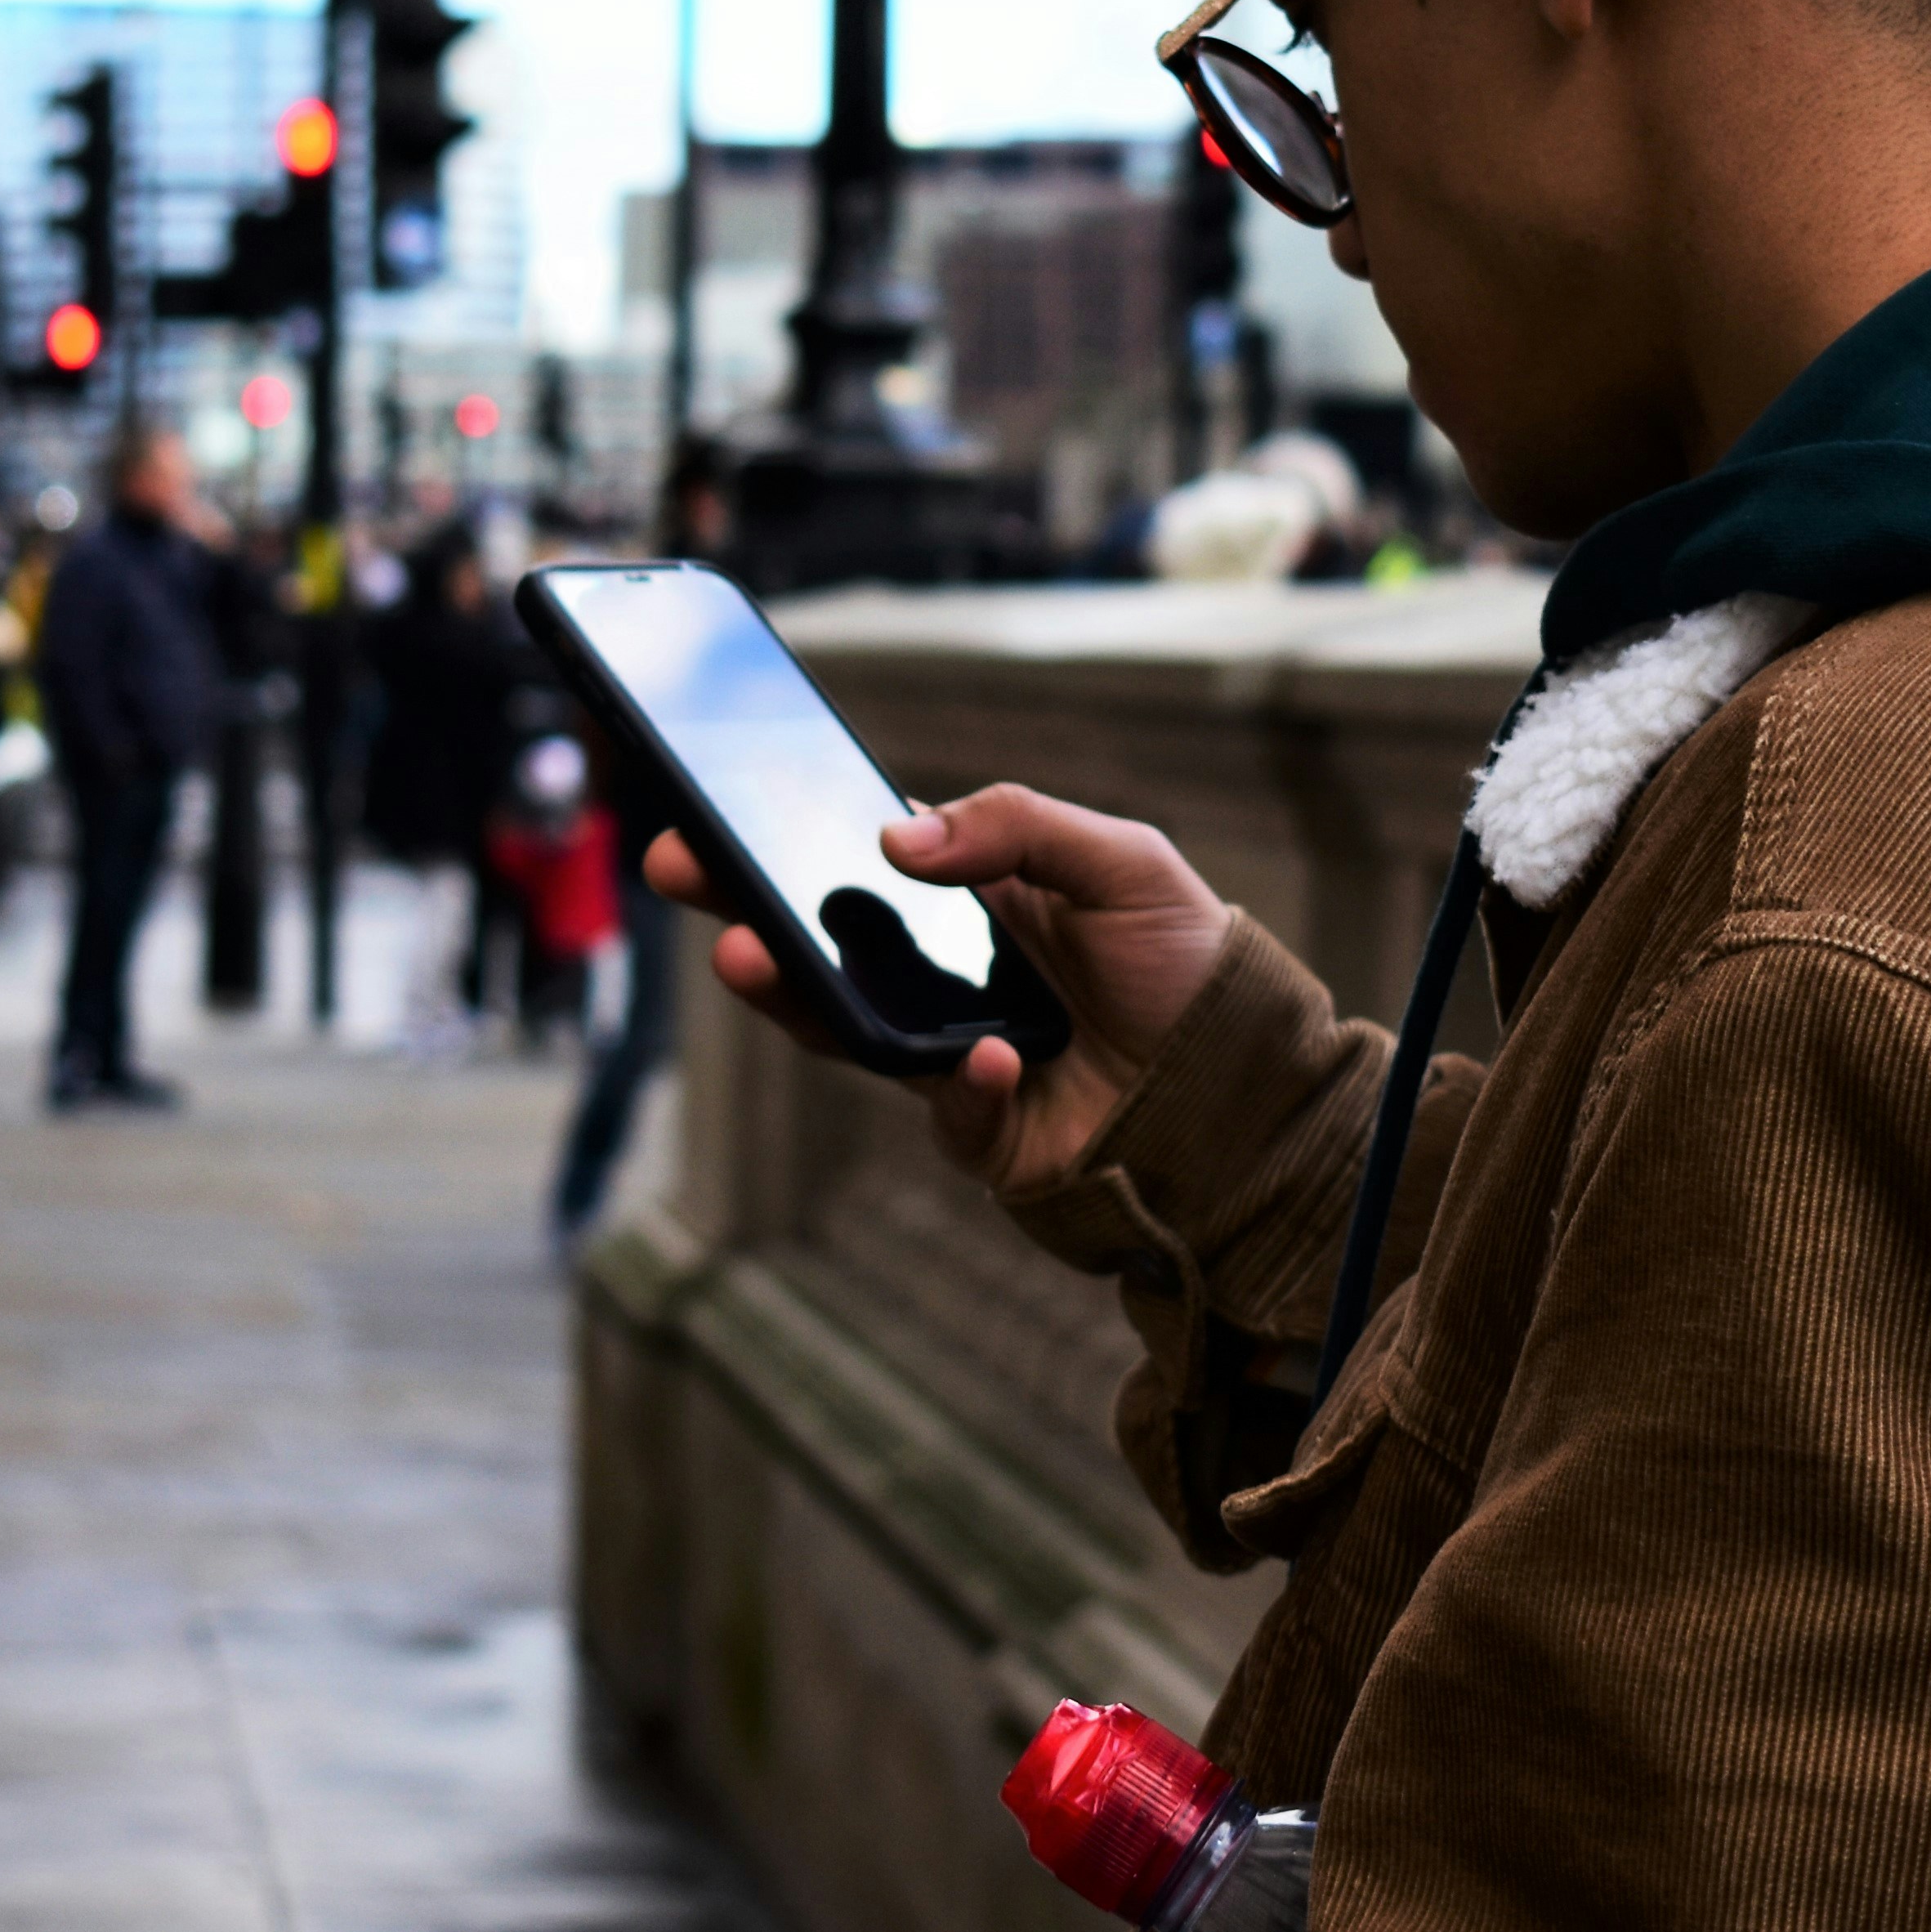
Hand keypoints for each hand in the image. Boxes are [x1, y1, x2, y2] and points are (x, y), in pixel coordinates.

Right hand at [657, 785, 1231, 1198]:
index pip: (858, 854)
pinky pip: (950, 1109)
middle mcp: (943, 974)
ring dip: (790, 992)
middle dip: (742, 902)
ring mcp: (949, 1053)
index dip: (785, 830)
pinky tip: (994, 1057)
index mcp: (972, 896)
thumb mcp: (1125, 864)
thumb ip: (1020, 827)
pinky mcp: (979, 1130)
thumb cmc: (1189, 965)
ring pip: (843, 1027)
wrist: (1250, 1090)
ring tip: (744, 954)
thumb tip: (898, 837)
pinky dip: (968, 1084)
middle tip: (680, 864)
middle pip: (820, 940)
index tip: (716, 801)